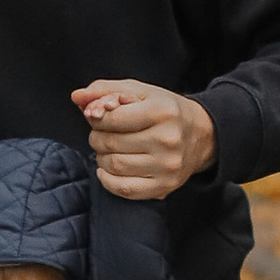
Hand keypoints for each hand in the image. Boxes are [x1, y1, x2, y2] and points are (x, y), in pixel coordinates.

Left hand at [73, 80, 216, 202]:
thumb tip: (76, 97)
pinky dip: (107, 179)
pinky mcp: (164, 186)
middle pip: (109, 143)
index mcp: (162, 111)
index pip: (111, 118)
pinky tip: (109, 169)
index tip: (99, 118)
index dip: (96, 118)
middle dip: (97, 138)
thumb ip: (105, 90)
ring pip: (113, 166)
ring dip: (101, 158)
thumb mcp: (141, 92)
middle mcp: (167, 140)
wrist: (202, 135)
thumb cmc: (165, 110)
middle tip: (103, 134)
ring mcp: (167, 166)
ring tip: (109, 150)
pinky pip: (123, 188)